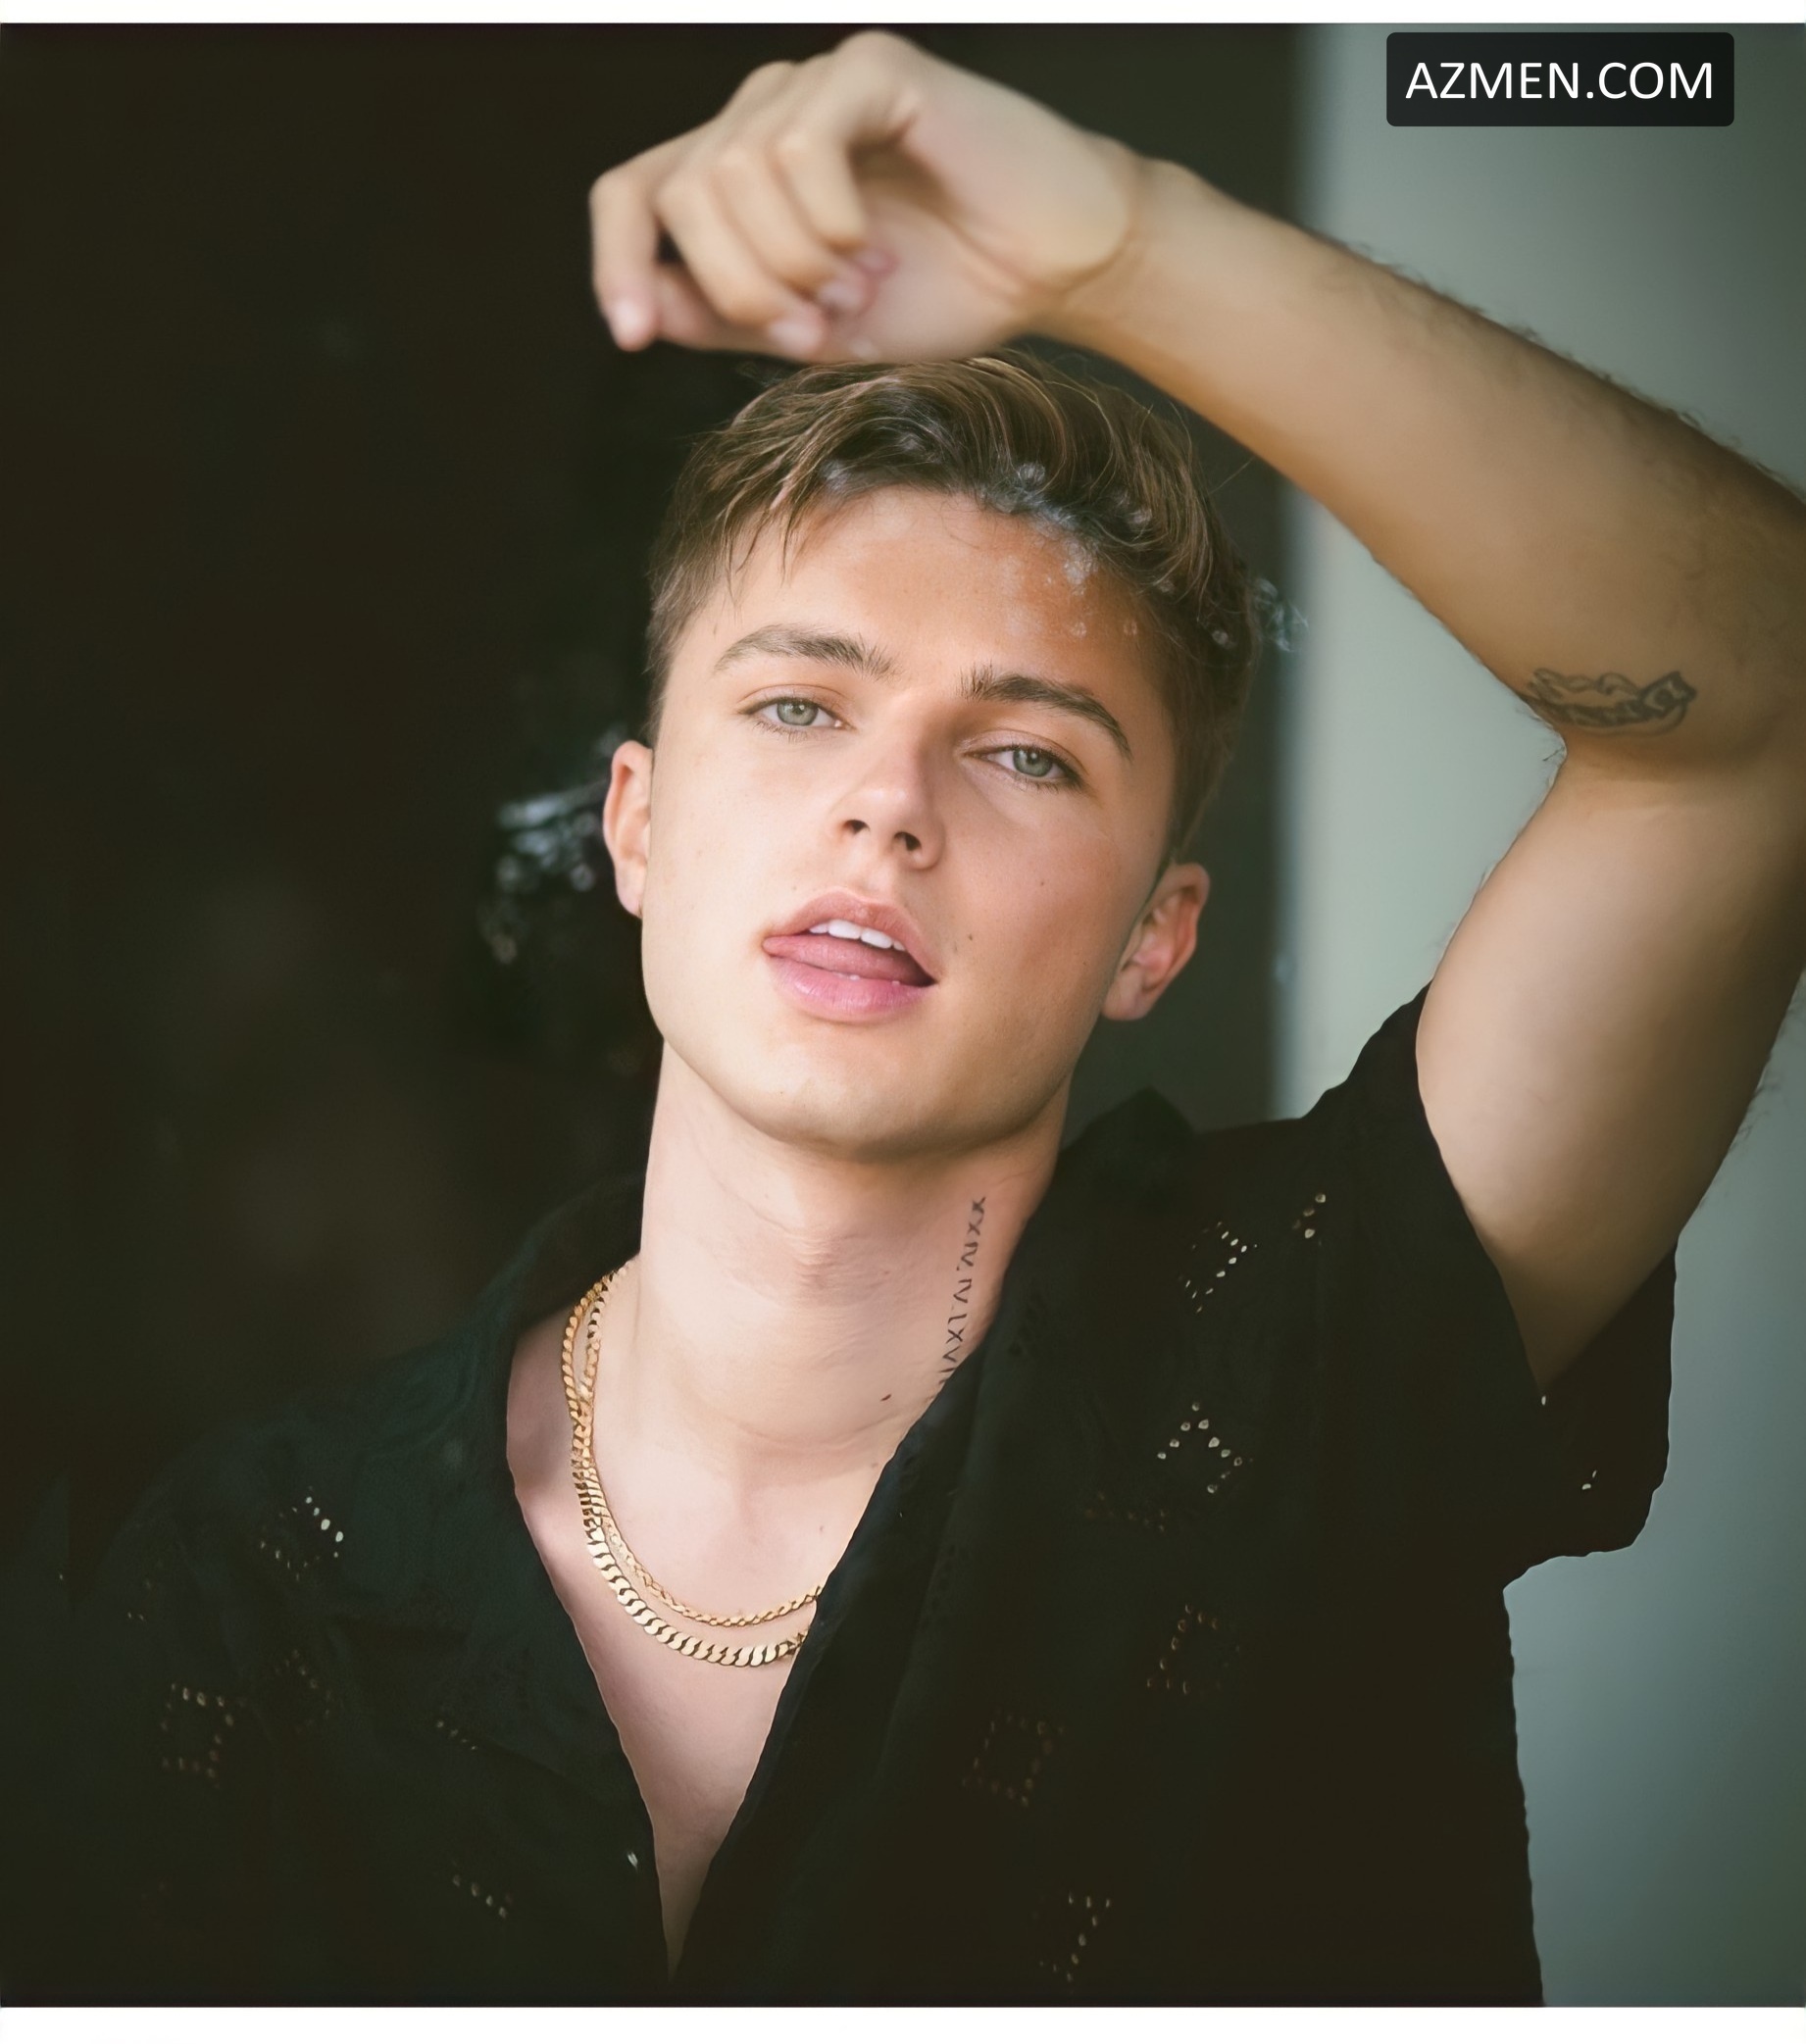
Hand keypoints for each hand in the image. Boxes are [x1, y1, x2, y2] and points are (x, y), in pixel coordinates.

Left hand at [588, 31, 1145, 363]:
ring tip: (858, 284)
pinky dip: (827, 217)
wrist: (1051, 265)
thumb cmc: (947, 287)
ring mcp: (816, 84)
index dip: (615, 260)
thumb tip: (645, 307)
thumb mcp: (816, 330)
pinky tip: (871, 243)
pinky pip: (801, 142)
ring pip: (734, 172)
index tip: (633, 334)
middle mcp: (764, 116)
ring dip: (792, 259)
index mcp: (740, 176)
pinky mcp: (872, 70)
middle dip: (740, 286)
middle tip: (814, 326)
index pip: (632, 193)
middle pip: (683, 195)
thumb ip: (727, 316)